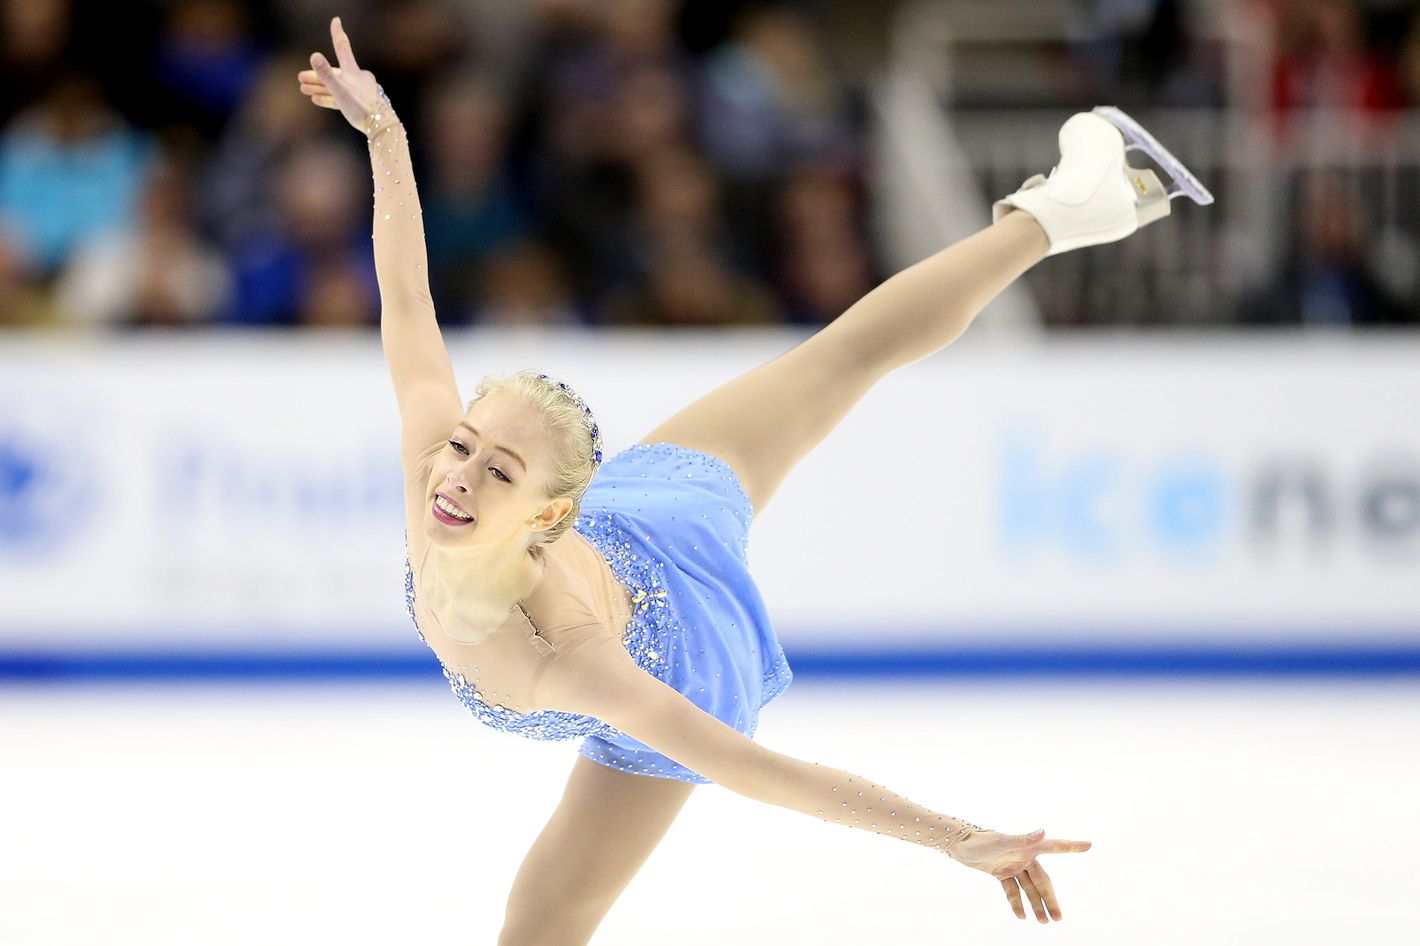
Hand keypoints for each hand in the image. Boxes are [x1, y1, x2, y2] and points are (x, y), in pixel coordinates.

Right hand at [296, 16, 385, 132]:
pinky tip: (315, 100)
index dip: (337, 33)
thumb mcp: (341, 91)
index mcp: (354, 72)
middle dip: (316, 75)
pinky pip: (341, 98)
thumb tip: (314, 56)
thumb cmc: (362, 109)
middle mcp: (358, 78)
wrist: (382, 128)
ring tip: (302, 89)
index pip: (342, 47)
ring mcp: (359, 91)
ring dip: (319, 87)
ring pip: (336, 86)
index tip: (336, 20)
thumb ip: (326, 75)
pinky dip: (328, 98)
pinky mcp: (360, 104)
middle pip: (333, 72)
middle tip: (299, 76)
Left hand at [947, 826, 1090, 922]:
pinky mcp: (1001, 872)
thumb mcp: (1001, 842)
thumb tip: (1043, 831)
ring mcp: (1013, 865)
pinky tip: (1021, 916)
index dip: (1071, 846)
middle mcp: (1023, 855)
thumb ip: (1022, 839)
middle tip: (1058, 918)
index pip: (1054, 846)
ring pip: (1029, 888)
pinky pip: (1013, 890)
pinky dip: (1017, 902)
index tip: (1089, 845)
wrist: (958, 845)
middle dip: (1050, 899)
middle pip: (1042, 880)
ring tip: (1044, 922)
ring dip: (1036, 904)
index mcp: (1027, 846)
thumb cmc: (980, 841)